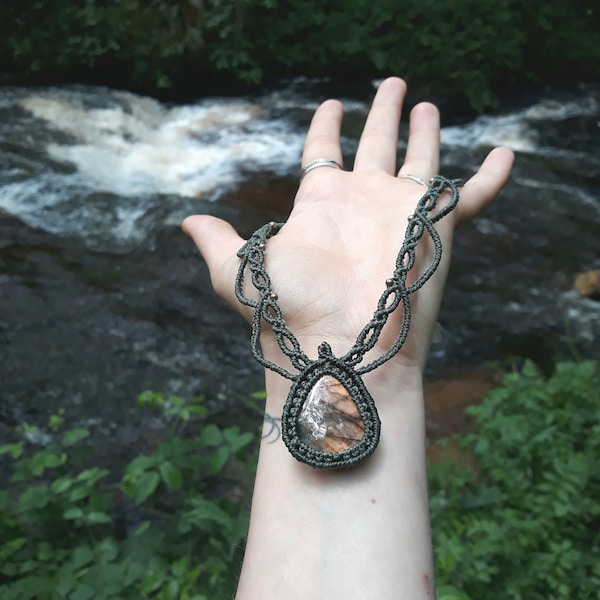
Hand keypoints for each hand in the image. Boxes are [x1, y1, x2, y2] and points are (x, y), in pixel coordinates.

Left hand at [183, 77, 512, 374]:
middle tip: (391, 86)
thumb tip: (185, 222)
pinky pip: (473, 196)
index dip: (327, 124)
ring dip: (426, 133)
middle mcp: (363, 203)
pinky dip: (491, 179)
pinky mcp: (437, 226)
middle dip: (382, 114)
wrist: (339, 351)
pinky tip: (507, 155)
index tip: (331, 104)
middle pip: (375, 143)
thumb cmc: (289, 313)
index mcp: (321, 204)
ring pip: (421, 159)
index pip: (324, 150)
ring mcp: (401, 212)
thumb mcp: (239, 271)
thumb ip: (218, 241)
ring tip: (426, 104)